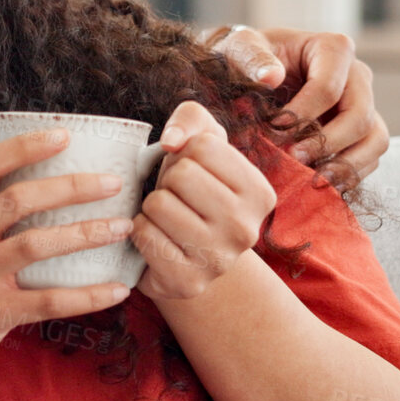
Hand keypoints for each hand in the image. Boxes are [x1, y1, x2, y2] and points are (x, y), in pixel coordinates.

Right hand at [0, 129, 136, 393]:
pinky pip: (48, 301)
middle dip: (72, 187)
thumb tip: (34, 191)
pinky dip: (87, 295)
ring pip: (37, 245)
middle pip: (20, 200)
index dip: (25, 148)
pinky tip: (117, 290)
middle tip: (112, 183)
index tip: (64, 135)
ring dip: (86, 234)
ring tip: (122, 227)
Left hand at [131, 102, 277, 300]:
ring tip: (167, 218)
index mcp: (260, 193)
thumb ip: (192, 119)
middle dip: (167, 181)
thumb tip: (173, 139)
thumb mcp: (202, 145)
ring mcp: (218, 260)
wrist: (187, 255)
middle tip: (177, 199)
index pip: (203, 147)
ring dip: (151, 206)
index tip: (194, 176)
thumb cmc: (193, 191)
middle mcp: (247, 229)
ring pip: (158, 204)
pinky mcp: (186, 281)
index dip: (185, 154)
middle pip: (181, 175)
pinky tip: (156, 239)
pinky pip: (142, 233)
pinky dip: (139, 230)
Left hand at [206, 26, 389, 177]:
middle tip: (292, 159)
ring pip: (375, 140)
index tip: (274, 130)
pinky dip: (348, 175)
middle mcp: (356, 77)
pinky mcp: (360, 132)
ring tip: (311, 180)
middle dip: (326, 143)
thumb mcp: (241, 46)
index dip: (303, 114)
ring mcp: (362, 106)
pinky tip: (318, 184)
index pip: (329, 88)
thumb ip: (252, 57)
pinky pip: (369, 158)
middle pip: (360, 116)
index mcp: (333, 49)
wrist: (249, 73)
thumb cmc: (246, 56)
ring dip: (345, 165)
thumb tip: (271, 77)